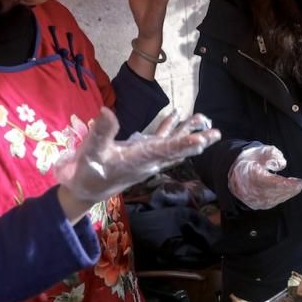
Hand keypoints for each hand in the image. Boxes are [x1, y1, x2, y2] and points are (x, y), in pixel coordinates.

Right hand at [55, 108, 219, 207]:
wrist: (85, 190)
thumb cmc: (89, 172)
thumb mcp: (92, 152)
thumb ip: (101, 132)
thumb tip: (107, 112)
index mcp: (140, 159)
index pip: (167, 150)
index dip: (185, 144)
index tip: (202, 140)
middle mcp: (149, 160)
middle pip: (178, 149)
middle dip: (197, 141)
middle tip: (216, 133)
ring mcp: (148, 157)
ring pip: (172, 144)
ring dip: (188, 132)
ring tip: (202, 118)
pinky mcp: (142, 154)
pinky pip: (161, 140)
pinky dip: (169, 128)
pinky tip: (177, 115)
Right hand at [229, 145, 301, 209]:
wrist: (235, 171)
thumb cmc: (250, 160)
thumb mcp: (260, 150)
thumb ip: (272, 153)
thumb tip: (282, 164)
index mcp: (247, 173)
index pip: (269, 182)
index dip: (285, 184)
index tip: (298, 182)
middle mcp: (247, 189)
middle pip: (271, 193)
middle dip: (288, 190)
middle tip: (299, 185)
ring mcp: (250, 198)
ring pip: (271, 200)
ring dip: (285, 194)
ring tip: (295, 187)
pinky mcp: (254, 204)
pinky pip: (269, 203)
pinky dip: (280, 198)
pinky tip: (288, 192)